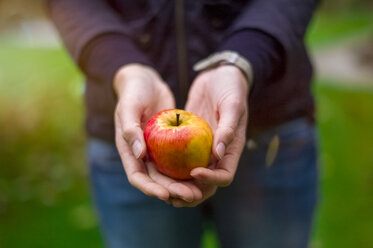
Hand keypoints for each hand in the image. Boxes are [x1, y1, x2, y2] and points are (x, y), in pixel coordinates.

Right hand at [114, 64, 202, 202]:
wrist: (145, 81)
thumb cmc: (134, 92)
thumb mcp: (129, 106)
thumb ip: (130, 129)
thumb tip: (139, 155)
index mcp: (128, 150)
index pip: (137, 177)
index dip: (150, 188)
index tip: (166, 194)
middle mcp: (142, 155)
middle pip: (157, 180)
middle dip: (173, 191)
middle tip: (192, 196)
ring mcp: (156, 150)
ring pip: (170, 173)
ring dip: (183, 184)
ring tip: (200, 191)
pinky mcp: (169, 144)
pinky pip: (179, 160)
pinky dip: (188, 168)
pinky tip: (204, 172)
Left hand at [172, 64, 248, 206]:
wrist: (220, 74)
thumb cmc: (231, 87)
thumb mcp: (232, 104)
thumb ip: (228, 128)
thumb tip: (218, 154)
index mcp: (232, 148)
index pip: (224, 175)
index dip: (210, 180)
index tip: (194, 173)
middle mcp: (218, 153)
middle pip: (207, 183)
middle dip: (191, 191)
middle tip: (173, 195)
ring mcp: (204, 148)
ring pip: (192, 174)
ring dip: (179, 184)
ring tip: (162, 190)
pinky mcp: (191, 140)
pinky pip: (181, 158)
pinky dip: (171, 167)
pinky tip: (156, 168)